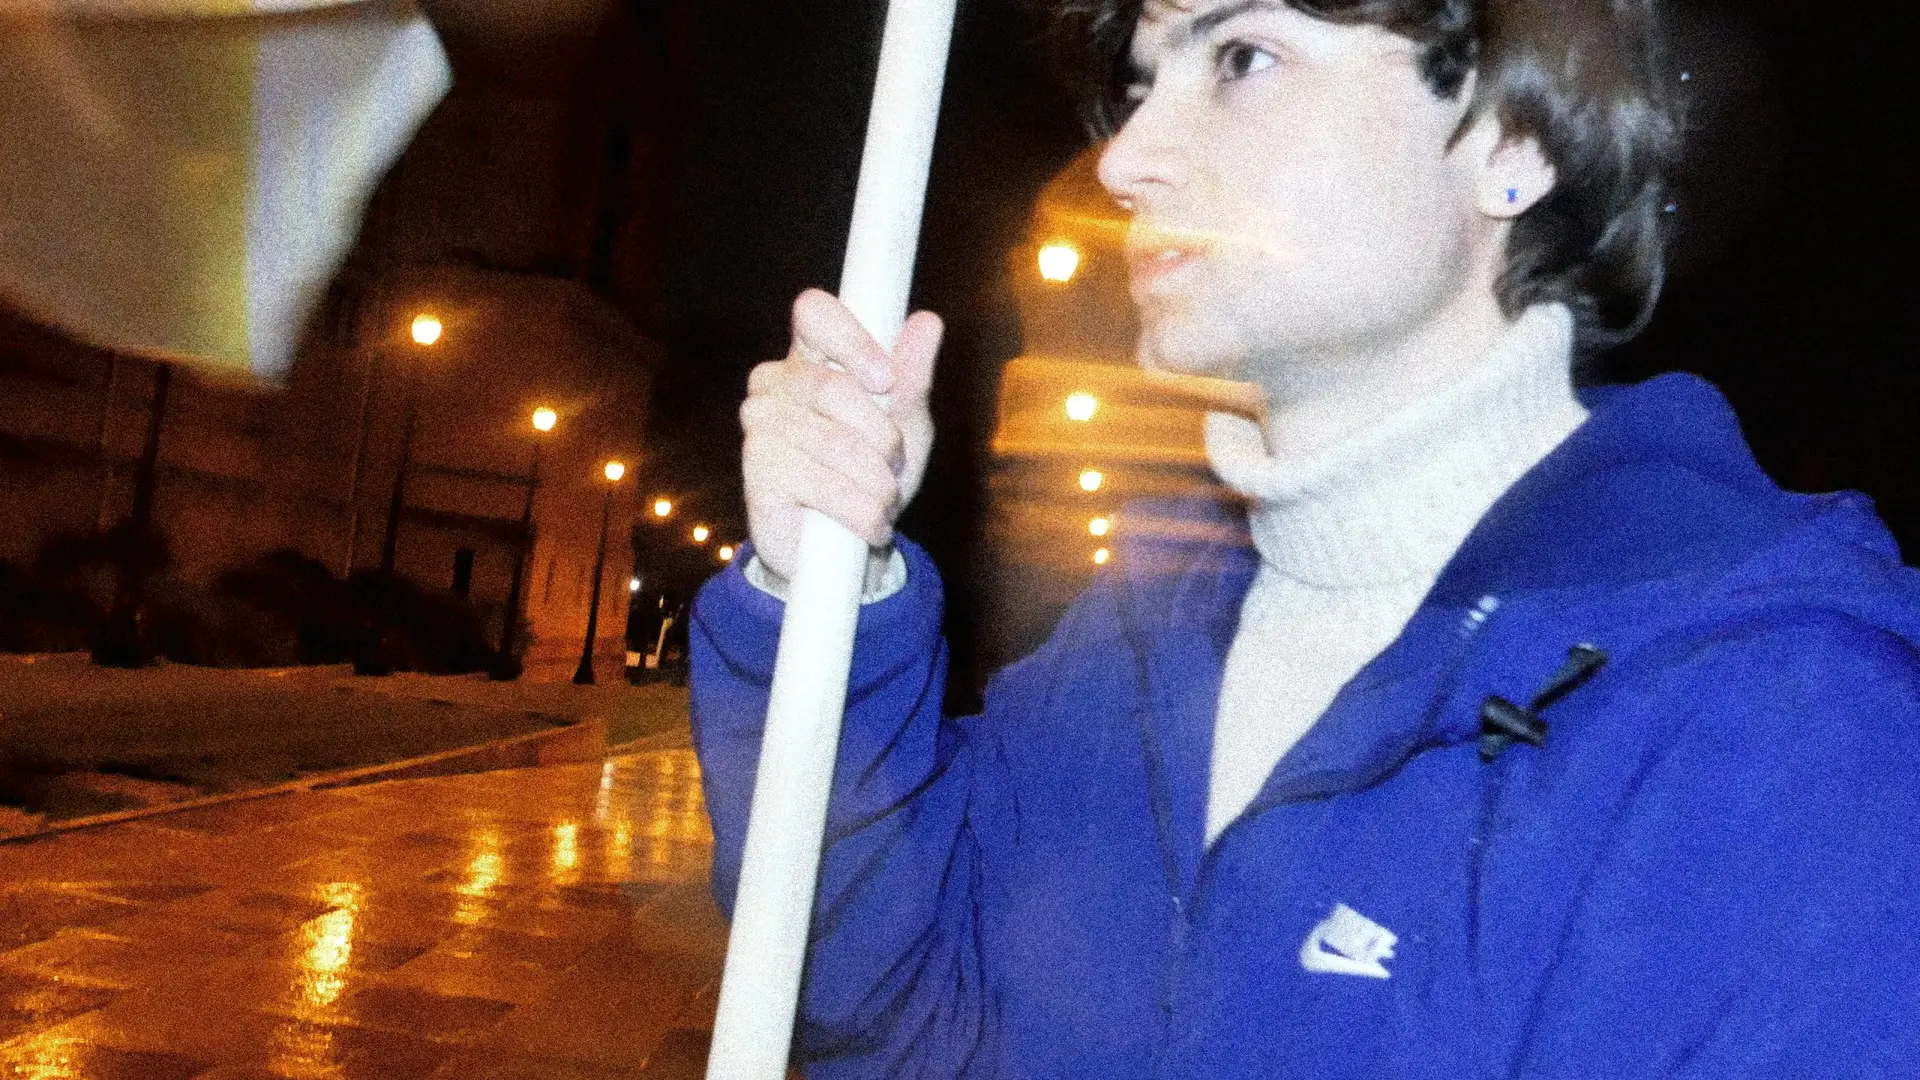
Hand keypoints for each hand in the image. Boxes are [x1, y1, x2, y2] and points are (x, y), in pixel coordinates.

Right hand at [741, 289, 942, 582]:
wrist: (850, 549)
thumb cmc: (875, 474)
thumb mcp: (907, 425)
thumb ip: (913, 378)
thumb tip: (927, 322)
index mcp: (811, 355)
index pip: (815, 313)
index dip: (852, 340)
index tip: (886, 379)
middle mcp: (775, 381)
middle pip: (834, 388)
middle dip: (883, 437)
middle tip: (894, 465)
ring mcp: (760, 425)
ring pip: (836, 443)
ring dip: (878, 483)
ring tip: (884, 501)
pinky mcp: (756, 472)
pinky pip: (824, 485)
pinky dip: (862, 511)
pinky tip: (869, 525)